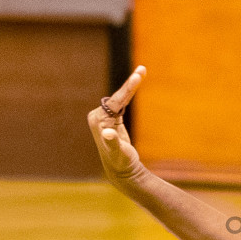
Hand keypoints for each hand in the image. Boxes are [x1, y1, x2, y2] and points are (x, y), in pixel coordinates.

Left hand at [88, 65, 146, 185]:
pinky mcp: (111, 119)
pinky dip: (130, 93)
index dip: (128, 88)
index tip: (138, 76)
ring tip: (142, 71)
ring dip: (131, 86)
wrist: (121, 170)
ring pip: (120, 98)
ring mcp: (104, 116)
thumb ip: (112, 142)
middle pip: (117, 97)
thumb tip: (107, 133)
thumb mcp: (118, 152)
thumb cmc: (120, 162)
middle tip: (142, 69)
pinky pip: (122, 103)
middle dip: (131, 83)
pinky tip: (136, 82)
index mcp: (98, 120)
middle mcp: (98, 116)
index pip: (115, 101)